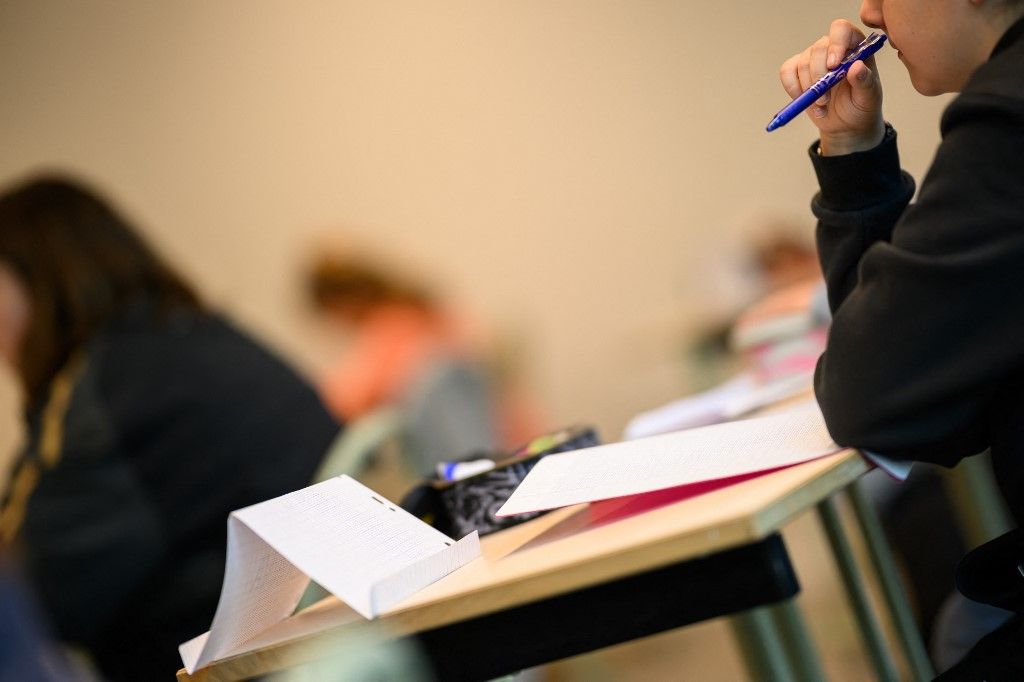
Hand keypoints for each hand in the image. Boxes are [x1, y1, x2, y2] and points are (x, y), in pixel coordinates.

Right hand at [779, 20, 884, 154]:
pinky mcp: (797, 71)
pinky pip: (787, 72)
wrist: (846, 124)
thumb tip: (855, 67)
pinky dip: (793, 88)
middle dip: (819, 76)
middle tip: (825, 99)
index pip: (841, 30)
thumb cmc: (861, 106)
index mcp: (855, 46)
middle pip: (818, 49)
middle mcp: (833, 48)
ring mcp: (814, 58)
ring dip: (809, 89)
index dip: (836, 44)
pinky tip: (805, 101)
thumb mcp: (869, 97)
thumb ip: (865, 81)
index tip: (833, 66)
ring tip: (821, 106)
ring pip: (802, 63)